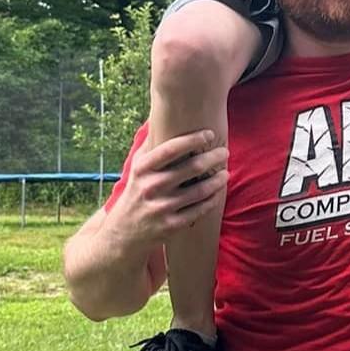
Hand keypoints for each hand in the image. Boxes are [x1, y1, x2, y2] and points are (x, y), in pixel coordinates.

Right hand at [107, 130, 227, 247]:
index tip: (209, 134)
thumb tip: (162, 117)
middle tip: (224, 152)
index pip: (171, 149)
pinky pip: (199, 209)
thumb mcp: (137, 168)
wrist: (123, 232)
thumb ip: (151, 145)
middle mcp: (151, 187)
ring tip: (226, 173)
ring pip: (200, 190)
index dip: (193, 139)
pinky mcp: (171, 225)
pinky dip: (212, 199)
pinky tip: (218, 191)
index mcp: (142, 169)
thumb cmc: (136, 192)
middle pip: (191, 168)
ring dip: (218, 180)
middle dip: (213, 157)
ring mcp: (162, 208)